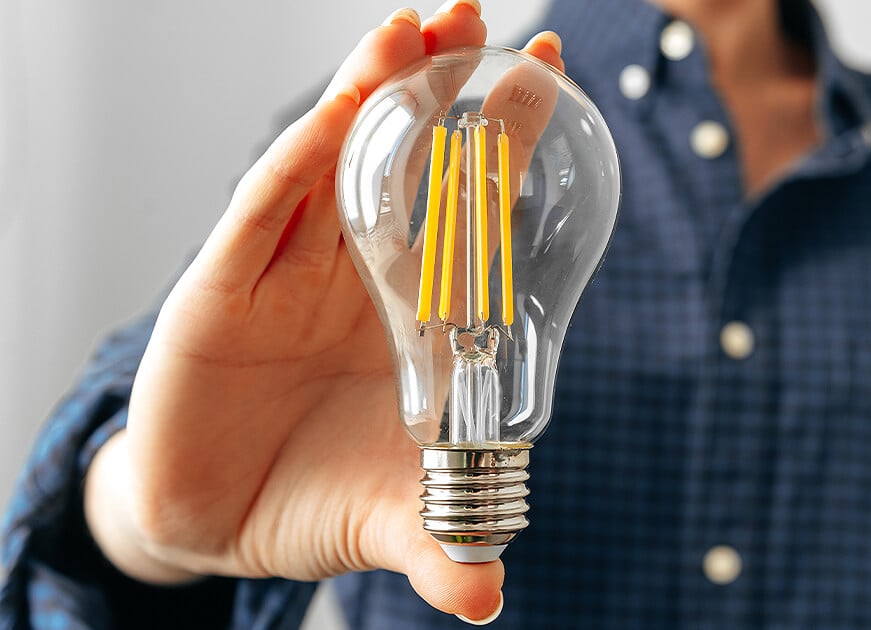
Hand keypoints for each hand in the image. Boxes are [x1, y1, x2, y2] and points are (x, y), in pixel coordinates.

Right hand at [83, 2, 564, 621]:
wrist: (214, 520)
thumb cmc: (315, 495)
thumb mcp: (391, 517)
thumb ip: (442, 541)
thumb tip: (490, 599)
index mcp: (411, 306)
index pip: (465, 205)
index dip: (504, 136)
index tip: (551, 69)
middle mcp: (352, 272)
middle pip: (398, 159)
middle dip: (435, 84)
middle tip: (474, 16)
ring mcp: (284, 273)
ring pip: (328, 164)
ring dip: (367, 96)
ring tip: (409, 32)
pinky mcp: (219, 290)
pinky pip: (260, 215)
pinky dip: (295, 167)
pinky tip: (334, 118)